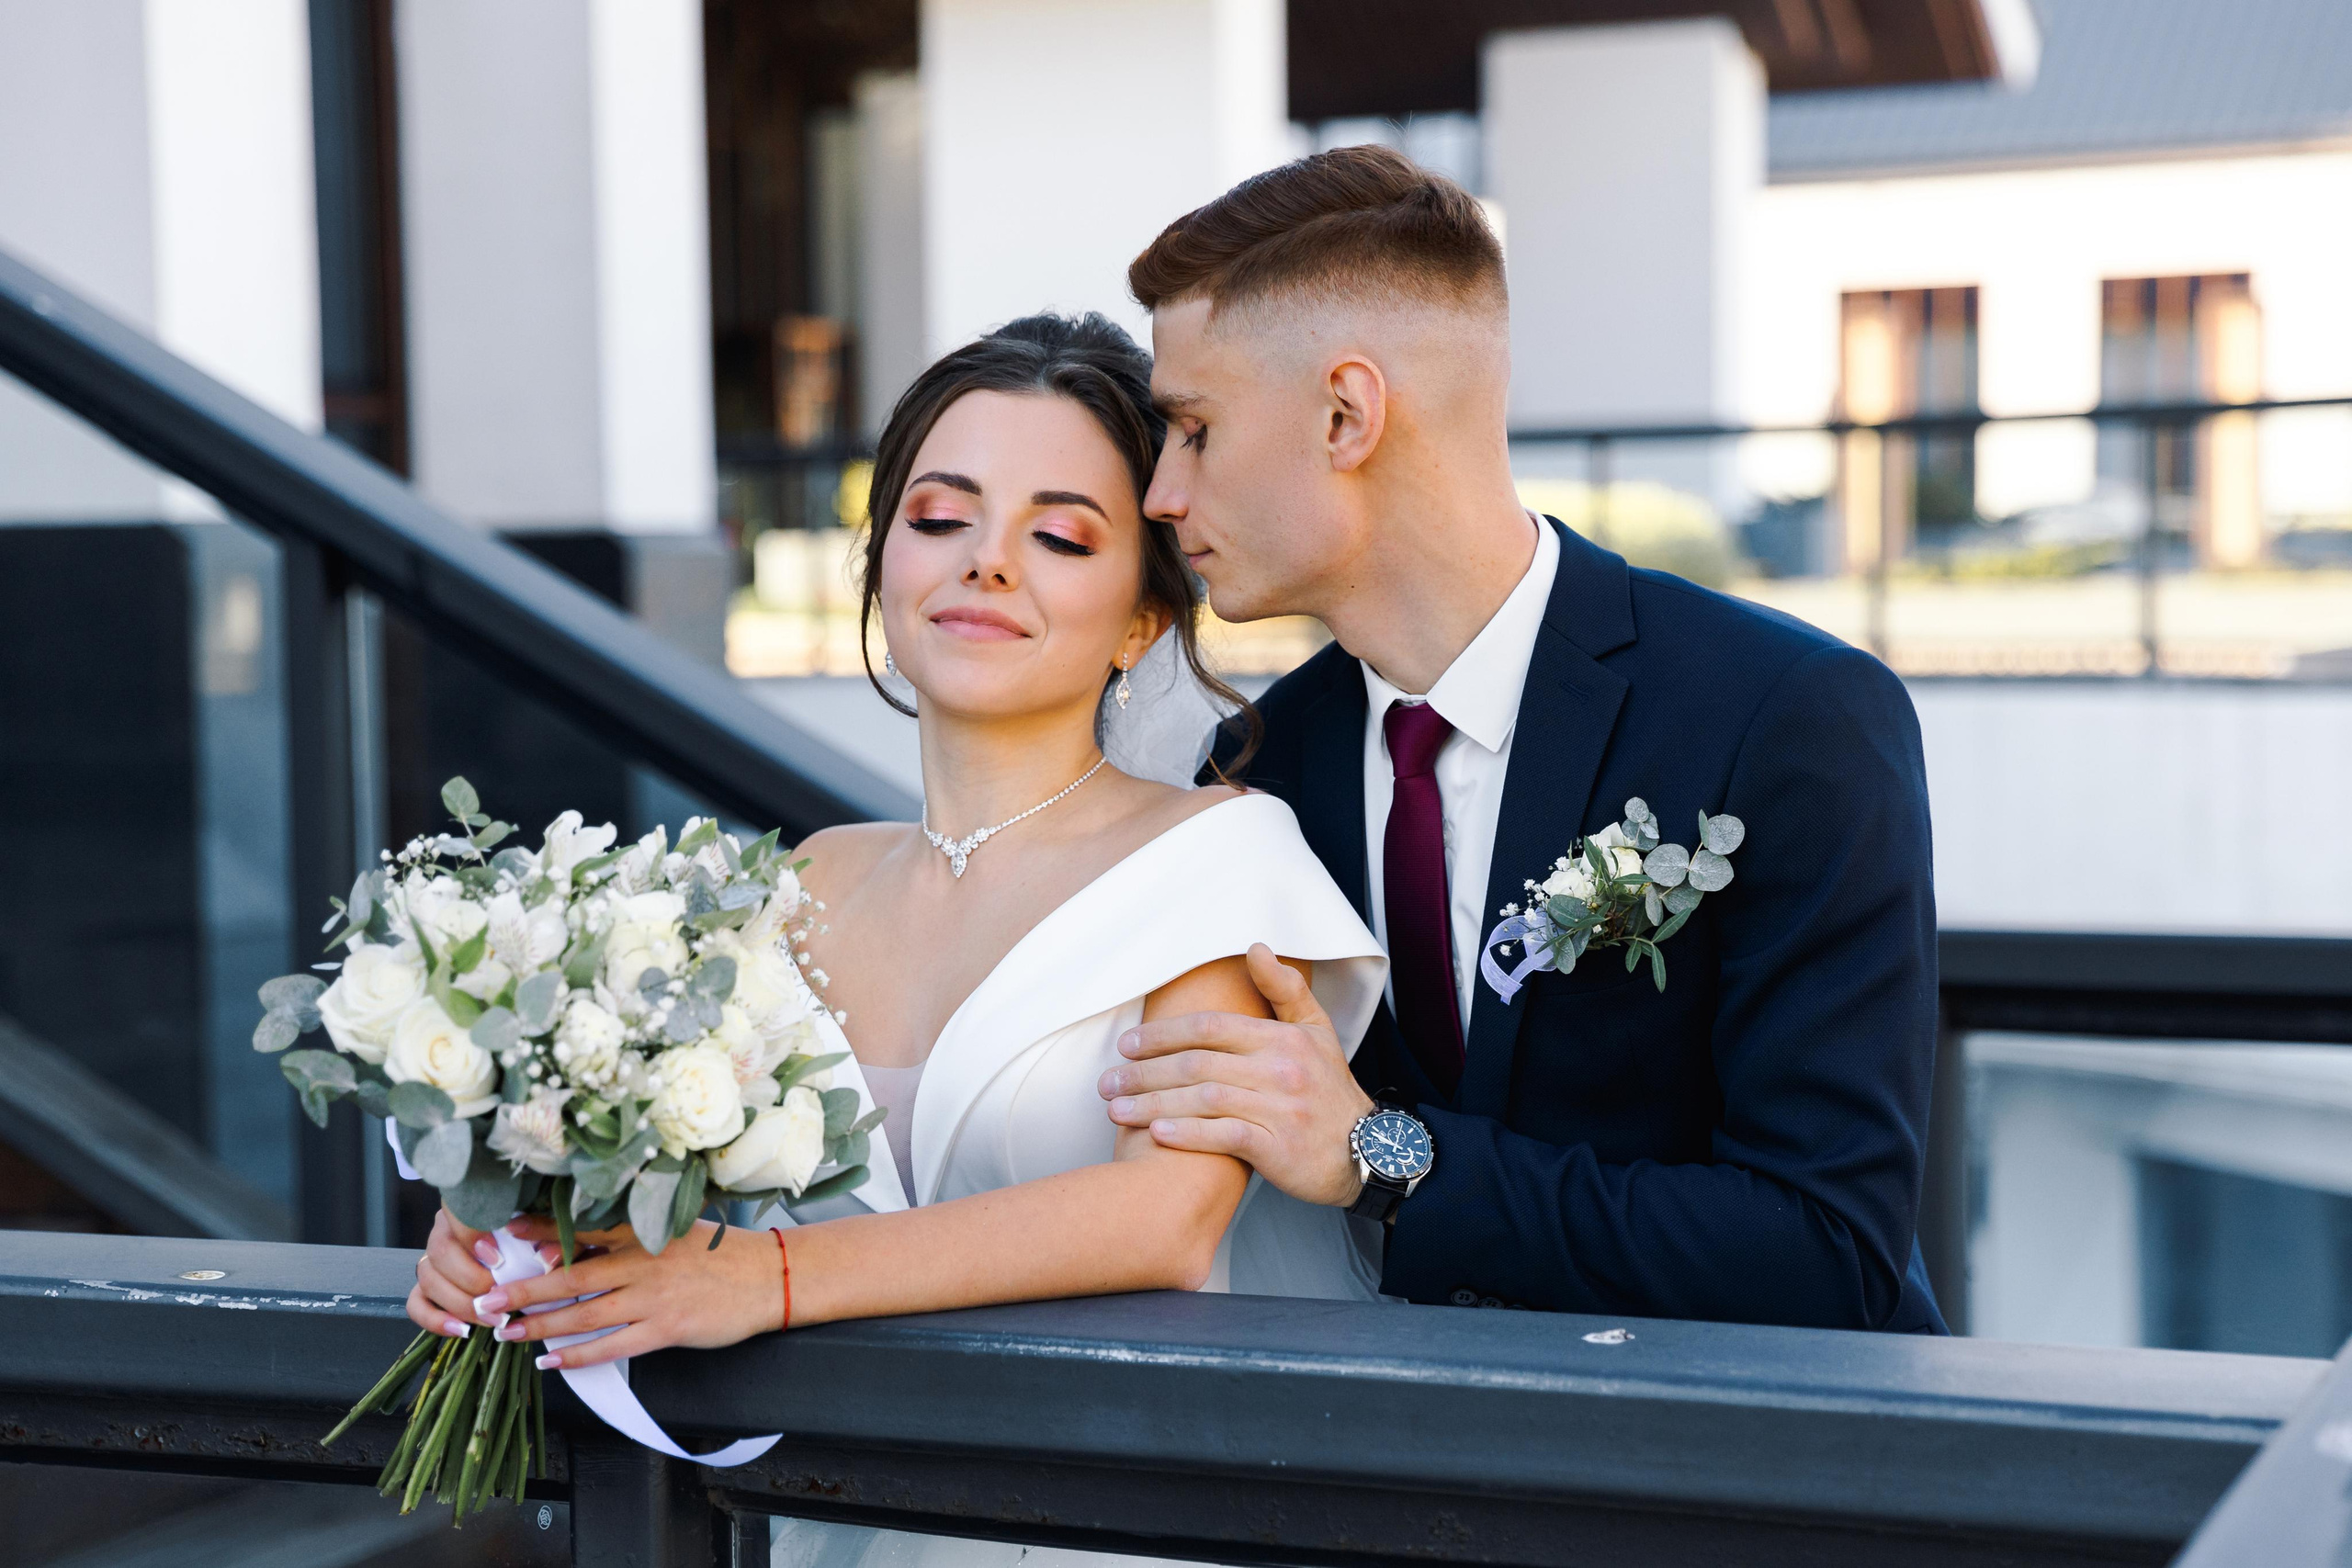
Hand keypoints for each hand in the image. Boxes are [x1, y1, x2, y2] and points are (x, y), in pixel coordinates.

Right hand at [406, 1207, 560, 1339]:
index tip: (498, 1259)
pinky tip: (461, 1330)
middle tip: (499, 1296)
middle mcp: (444, 1230)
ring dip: (459, 1303)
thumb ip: (550, 1239)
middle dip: (470, 1279)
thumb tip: (547, 1256)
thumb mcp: (550, 1235)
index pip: (456, 1214)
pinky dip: (435, 1320)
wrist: (530, 1261)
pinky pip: (416, 1304)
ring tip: (492, 1319)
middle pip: (439, 1251)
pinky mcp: (427, 1288)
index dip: (472, 1236)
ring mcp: (432, 1260)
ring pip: (428, 1278)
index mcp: (469, 1208)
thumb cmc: (540, 1240)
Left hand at [467, 1216, 785, 1369]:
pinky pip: (613, 1345)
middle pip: (572, 1277)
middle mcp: (643, 1262)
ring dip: (541, 1325)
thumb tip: (575, 1248)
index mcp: (644, 1232)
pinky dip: (578, 1355)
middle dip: (524, 1289)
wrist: (769, 1276)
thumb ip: (629, 1238)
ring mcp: (654, 1298)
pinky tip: (551, 1361)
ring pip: (585, 1314)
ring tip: (505, 1333)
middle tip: (486, 1300)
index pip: (583, 1228)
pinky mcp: (667, 1329)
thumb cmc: (720, 1253)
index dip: (541, 1230)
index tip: (505, 1231)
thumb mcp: (675, 1230)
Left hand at [1100, 944, 1373, 1206]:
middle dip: (1144, 1072)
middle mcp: (1279, 1070)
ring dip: (1153, 1104)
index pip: (1210, 1027)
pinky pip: (1224, 1137)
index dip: (1162, 1034)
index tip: (1126, 1045)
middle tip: (1106, 1082)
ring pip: (1203, 1099)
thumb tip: (1255, 947)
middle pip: (1196, 1063)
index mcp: (1282, 1038)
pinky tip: (1156, 1135)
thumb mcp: (1318, 1030)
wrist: (1370, 1152)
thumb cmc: (1331, 1091)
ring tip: (1116, 1110)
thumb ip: (1284, 989)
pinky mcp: (1278, 1149)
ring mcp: (1279, 1110)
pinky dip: (1188, 1135)